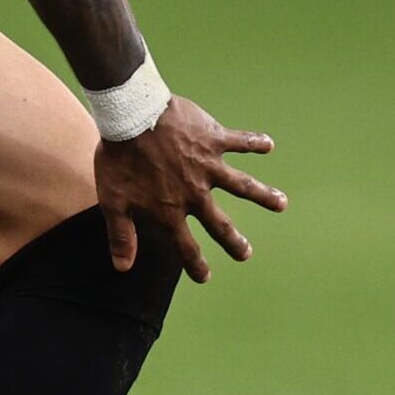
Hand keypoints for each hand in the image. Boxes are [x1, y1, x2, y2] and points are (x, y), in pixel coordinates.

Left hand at [93, 96, 283, 282]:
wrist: (131, 117)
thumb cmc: (119, 158)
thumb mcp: (113, 200)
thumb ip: (122, 235)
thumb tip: (123, 268)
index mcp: (170, 209)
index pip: (185, 245)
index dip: (195, 264)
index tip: (204, 277)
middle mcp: (194, 192)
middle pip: (220, 224)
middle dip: (233, 241)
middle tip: (246, 254)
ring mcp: (207, 165)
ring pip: (242, 184)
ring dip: (263, 195)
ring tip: (281, 204)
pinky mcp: (213, 139)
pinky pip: (239, 142)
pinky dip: (255, 142)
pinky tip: (269, 144)